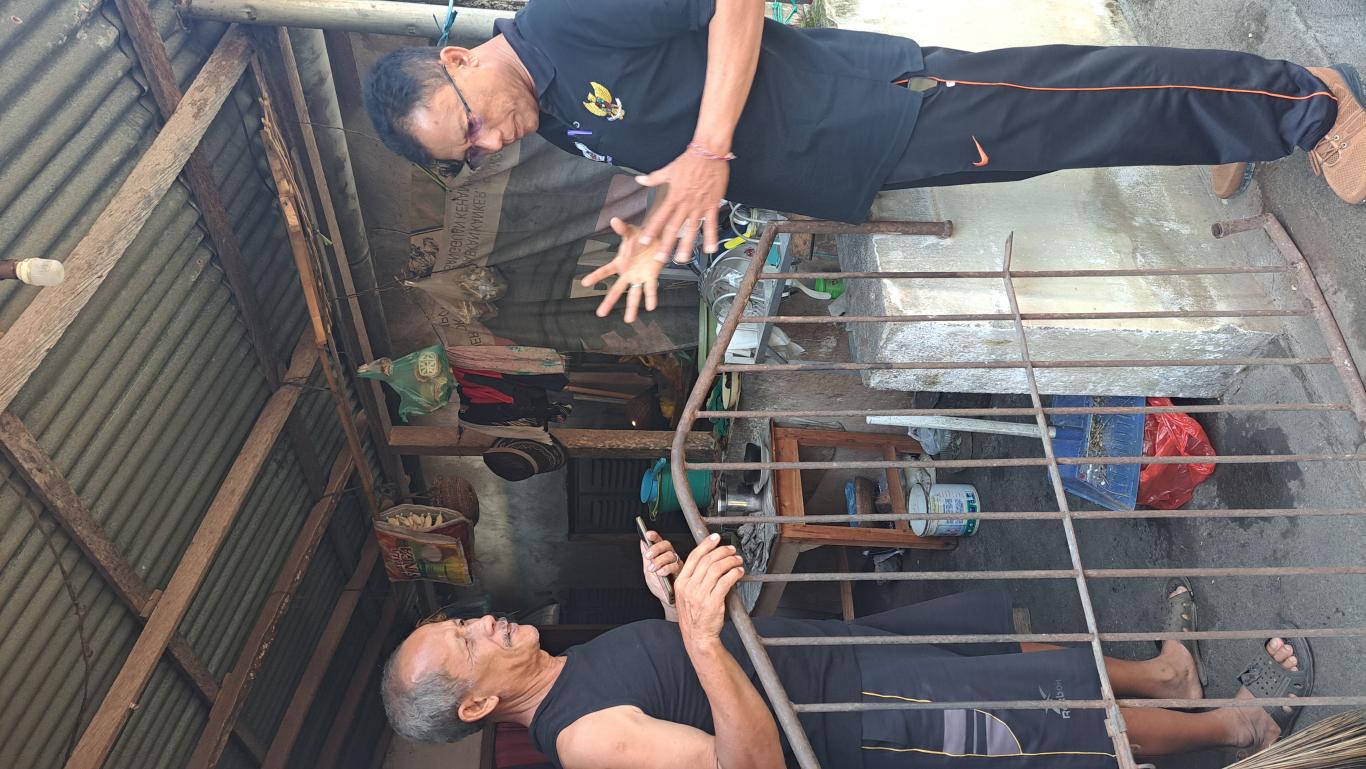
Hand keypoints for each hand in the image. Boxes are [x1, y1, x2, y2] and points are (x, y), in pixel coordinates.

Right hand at [580, 217, 667, 323]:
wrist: (658, 239)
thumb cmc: (641, 237)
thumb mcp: (631, 232)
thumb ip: (622, 228)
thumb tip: (614, 220)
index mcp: (620, 263)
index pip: (605, 271)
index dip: (595, 276)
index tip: (584, 283)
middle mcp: (628, 274)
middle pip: (617, 290)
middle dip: (608, 302)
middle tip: (599, 314)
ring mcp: (639, 277)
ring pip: (634, 295)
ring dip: (632, 307)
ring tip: (629, 320)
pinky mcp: (651, 277)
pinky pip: (650, 289)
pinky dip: (651, 298)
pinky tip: (651, 307)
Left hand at [637, 149, 727, 263]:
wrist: (709, 152)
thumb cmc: (690, 160)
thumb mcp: (669, 169)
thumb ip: (654, 178)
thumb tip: (639, 180)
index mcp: (674, 196)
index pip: (660, 217)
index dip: (651, 230)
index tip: (645, 241)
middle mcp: (685, 204)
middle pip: (674, 228)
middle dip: (666, 245)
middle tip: (660, 259)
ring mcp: (699, 206)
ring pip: (692, 229)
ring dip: (687, 246)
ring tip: (682, 259)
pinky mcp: (712, 204)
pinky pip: (711, 224)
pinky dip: (711, 237)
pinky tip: (710, 249)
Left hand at [639, 530, 680, 606]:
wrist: (666, 600)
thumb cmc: (659, 586)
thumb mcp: (648, 571)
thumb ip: (646, 558)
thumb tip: (642, 543)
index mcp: (662, 555)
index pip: (659, 541)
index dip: (654, 536)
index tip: (648, 534)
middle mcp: (670, 557)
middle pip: (666, 545)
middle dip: (656, 548)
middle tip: (648, 556)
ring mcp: (677, 563)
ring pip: (670, 555)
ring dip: (659, 561)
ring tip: (653, 569)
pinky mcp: (682, 572)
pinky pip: (675, 566)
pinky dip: (666, 568)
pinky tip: (660, 572)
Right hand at [674, 533, 744, 646]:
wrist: (698, 636)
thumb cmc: (694, 616)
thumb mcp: (685, 595)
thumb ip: (693, 578)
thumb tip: (709, 560)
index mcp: (681, 582)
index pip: (694, 557)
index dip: (706, 544)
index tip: (715, 538)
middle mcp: (689, 587)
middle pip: (708, 560)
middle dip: (722, 551)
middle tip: (731, 549)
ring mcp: (700, 595)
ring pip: (717, 569)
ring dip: (730, 561)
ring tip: (737, 560)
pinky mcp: (713, 602)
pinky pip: (726, 581)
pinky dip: (734, 573)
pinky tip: (738, 572)